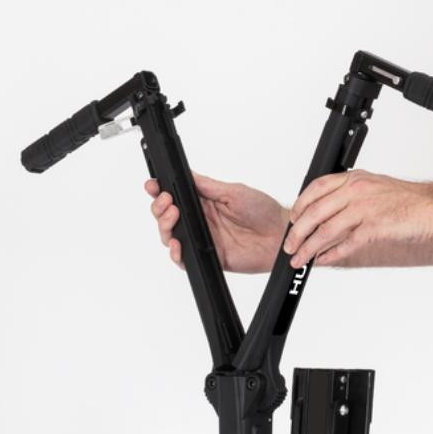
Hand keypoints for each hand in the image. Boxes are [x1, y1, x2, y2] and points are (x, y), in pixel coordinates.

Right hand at [146, 174, 287, 273]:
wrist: (279, 235)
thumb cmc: (263, 212)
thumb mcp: (234, 192)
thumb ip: (208, 186)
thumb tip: (186, 174)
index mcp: (205, 202)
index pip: (175, 195)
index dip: (160, 190)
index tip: (153, 184)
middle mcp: (201, 220)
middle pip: (166, 216)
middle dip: (159, 207)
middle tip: (166, 201)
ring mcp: (203, 239)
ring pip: (170, 236)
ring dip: (164, 226)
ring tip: (172, 215)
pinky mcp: (208, 256)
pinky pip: (184, 259)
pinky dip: (175, 254)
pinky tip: (177, 244)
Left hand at [284, 170, 432, 267]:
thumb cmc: (409, 202)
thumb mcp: (375, 189)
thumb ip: (351, 197)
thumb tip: (329, 214)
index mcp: (355, 179)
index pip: (316, 188)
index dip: (300, 206)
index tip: (293, 220)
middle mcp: (357, 190)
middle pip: (315, 212)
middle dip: (297, 232)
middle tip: (289, 246)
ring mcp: (365, 209)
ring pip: (326, 231)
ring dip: (308, 248)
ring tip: (300, 259)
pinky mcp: (374, 228)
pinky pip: (345, 244)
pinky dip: (330, 255)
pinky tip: (322, 261)